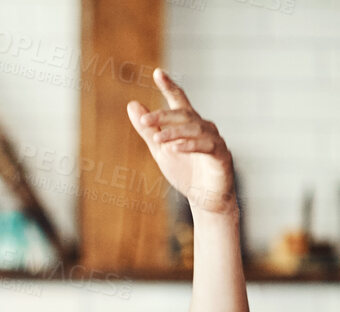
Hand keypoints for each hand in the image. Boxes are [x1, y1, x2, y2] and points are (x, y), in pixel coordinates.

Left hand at [127, 69, 234, 216]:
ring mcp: (214, 139)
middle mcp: (203, 126)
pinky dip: (190, 146)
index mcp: (188, 124)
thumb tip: (132, 105)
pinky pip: (206, 146)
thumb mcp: (159, 149)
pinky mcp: (221, 155)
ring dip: (175, 132)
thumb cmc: (185, 171)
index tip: (158, 73)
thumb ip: (147, 129)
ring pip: (194, 129)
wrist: (205, 198)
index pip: (178, 100)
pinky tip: (175, 148)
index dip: (169, 86)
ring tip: (158, 139)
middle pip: (183, 115)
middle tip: (144, 120)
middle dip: (163, 116)